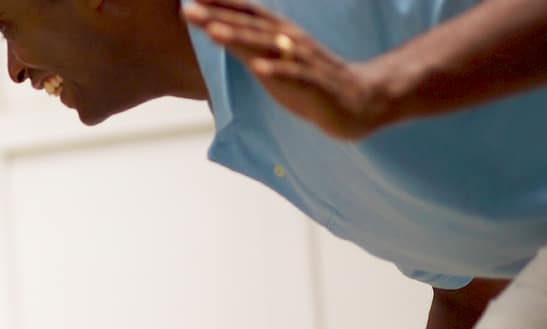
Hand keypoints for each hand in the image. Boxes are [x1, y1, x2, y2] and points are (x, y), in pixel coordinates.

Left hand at [182, 0, 388, 139]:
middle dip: (217, 16)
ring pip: (268, 45)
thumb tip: (211, 28)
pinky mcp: (315, 83)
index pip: (245, 14)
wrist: (358, 101)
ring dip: (240, 37)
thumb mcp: (269, 59)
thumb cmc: (306, 80)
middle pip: (249, 26)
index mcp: (278, 34)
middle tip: (188, 9)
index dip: (219, 4)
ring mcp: (302, 60)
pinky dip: (277, 70)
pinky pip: (294, 75)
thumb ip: (243, 44)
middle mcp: (289, 40)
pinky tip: (258, 68)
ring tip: (213, 31)